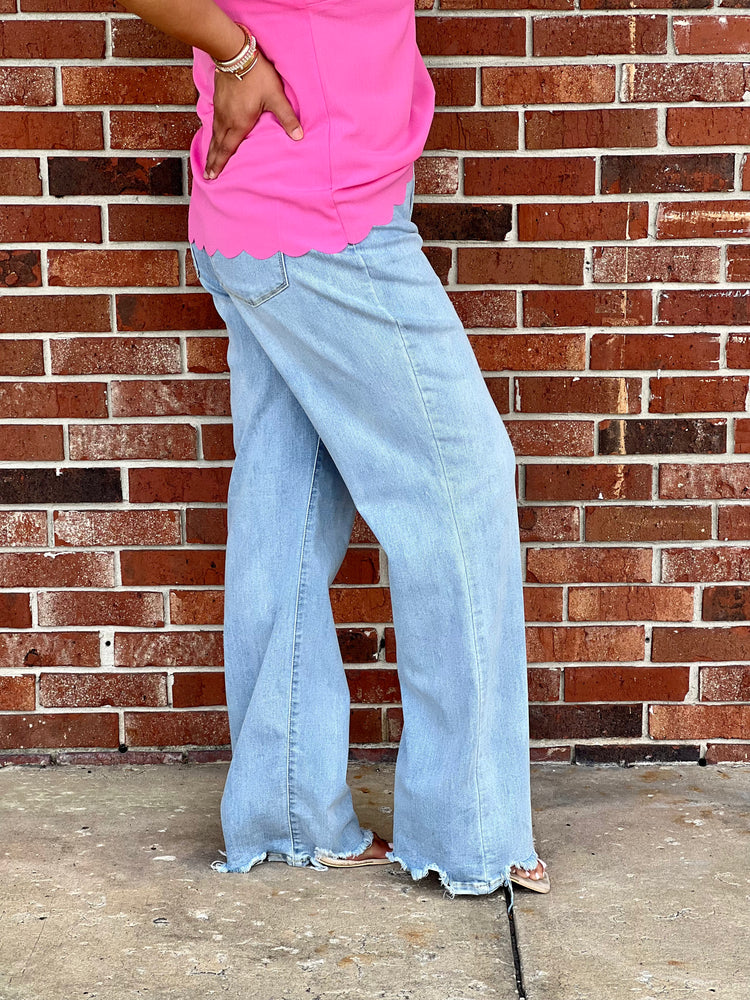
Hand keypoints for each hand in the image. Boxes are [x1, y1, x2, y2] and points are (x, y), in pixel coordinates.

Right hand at [204, 50, 302, 179]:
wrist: (235, 52)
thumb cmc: (256, 75)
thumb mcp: (275, 97)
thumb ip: (287, 117)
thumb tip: (299, 136)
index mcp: (239, 123)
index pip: (228, 149)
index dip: (220, 163)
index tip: (212, 175)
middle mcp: (226, 119)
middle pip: (217, 145)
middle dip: (212, 161)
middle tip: (207, 174)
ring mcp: (220, 109)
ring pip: (214, 133)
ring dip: (211, 148)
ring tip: (208, 159)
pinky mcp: (218, 100)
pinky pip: (214, 122)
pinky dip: (212, 133)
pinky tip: (213, 134)